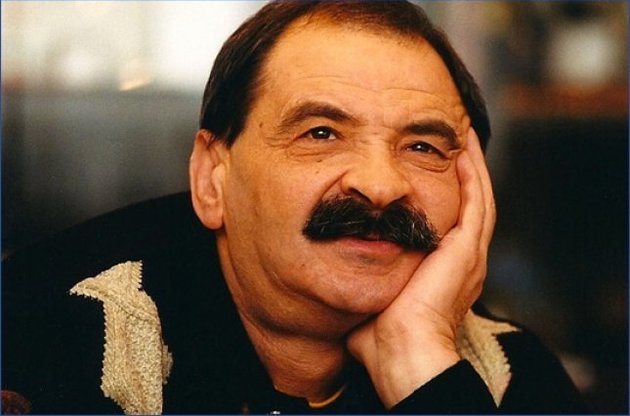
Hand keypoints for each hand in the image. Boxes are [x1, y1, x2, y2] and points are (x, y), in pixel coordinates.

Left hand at [347, 128, 495, 407]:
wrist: (400, 353)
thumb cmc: (381, 337)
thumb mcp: (374, 297)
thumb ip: (367, 282)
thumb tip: (344, 276)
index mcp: (445, 274)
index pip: (452, 225)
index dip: (449, 198)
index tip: (435, 174)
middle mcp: (464, 262)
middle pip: (471, 206)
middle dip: (465, 175)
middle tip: (458, 145)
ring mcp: (469, 255)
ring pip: (479, 198)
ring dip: (473, 168)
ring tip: (464, 138)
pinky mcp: (466, 249)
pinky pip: (477, 201)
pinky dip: (474, 174)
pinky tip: (466, 151)